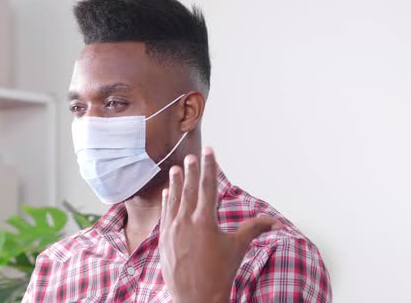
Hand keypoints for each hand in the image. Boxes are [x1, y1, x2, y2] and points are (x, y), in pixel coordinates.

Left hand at [159, 147, 281, 302]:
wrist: (196, 298)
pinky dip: (166, 201)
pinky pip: (165, 214)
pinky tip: (167, 192)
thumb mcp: (237, 248)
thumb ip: (254, 229)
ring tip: (177, 168)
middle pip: (190, 189)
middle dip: (192, 170)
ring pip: (174, 200)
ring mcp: (172, 229)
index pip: (208, 186)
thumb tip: (275, 222)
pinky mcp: (164, 239)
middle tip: (191, 155)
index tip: (208, 151)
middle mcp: (186, 221)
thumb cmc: (219, 274)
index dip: (209, 167)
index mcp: (205, 220)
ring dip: (176, 183)